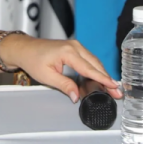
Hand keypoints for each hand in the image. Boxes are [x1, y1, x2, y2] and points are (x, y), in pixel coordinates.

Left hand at [0, 35, 121, 102]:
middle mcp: (75, 46)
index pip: (89, 68)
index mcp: (68, 52)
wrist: (25, 49)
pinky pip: (89, 60)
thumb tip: (77, 97)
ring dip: (103, 74)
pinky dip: (96, 70)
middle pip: (96, 64)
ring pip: (94, 62)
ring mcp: (76, 46)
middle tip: (117, 92)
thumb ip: (64, 86)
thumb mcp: (47, 77)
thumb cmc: (33, 60)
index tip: (113, 86)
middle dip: (107, 78)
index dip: (102, 79)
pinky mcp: (75, 49)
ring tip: (112, 88)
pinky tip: (101, 79)